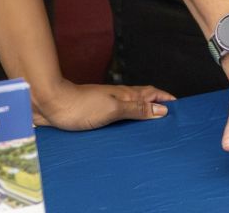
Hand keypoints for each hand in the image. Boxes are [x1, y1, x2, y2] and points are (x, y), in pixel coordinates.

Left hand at [30, 78, 174, 128]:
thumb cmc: (80, 105)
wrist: (50, 104)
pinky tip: (123, 135)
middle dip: (156, 107)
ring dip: (141, 116)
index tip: (179, 106)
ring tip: (150, 129)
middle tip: (169, 120)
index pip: (151, 93)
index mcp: (125, 94)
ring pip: (129, 110)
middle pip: (142, 100)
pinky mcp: (93, 116)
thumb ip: (137, 109)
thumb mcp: (114, 108)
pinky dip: (125, 125)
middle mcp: (117, 99)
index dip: (165, 98)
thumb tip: (162, 109)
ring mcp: (105, 107)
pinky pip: (116, 120)